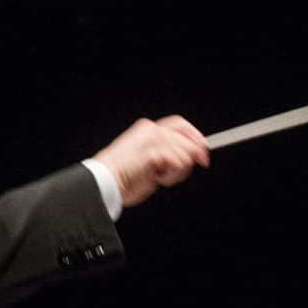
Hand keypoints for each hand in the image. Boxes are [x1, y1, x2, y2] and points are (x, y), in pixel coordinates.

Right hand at [92, 115, 210, 207]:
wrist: (104, 182)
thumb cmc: (122, 177)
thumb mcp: (148, 161)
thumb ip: (165, 154)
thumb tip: (191, 157)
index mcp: (147, 129)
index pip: (181, 125)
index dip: (195, 138)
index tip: (203, 154)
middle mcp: (153, 129)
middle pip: (189, 141)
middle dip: (189, 160)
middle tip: (171, 174)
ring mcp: (154, 139)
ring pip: (186, 155)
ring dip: (175, 173)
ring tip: (155, 176)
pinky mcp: (155, 151)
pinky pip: (179, 164)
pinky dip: (170, 176)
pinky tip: (155, 178)